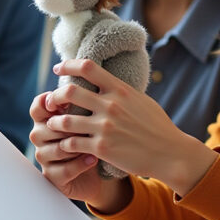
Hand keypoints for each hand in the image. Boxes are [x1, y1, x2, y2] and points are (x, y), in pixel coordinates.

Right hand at [30, 92, 129, 210]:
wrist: (105, 166)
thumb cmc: (98, 134)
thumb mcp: (93, 114)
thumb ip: (86, 97)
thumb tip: (90, 71)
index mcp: (48, 118)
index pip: (37, 106)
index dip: (48, 102)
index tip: (69, 100)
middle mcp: (41, 137)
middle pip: (41, 128)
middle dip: (64, 127)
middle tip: (85, 124)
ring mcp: (45, 157)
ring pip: (51, 150)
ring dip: (72, 146)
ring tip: (92, 142)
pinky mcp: (53, 177)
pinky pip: (61, 170)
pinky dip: (78, 164)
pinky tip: (93, 158)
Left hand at [46, 59, 215, 194]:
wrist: (170, 154)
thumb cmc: (157, 127)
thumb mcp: (141, 101)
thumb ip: (121, 92)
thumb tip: (107, 82)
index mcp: (120, 90)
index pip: (87, 67)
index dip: (68, 65)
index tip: (58, 69)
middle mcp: (111, 105)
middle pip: (70, 91)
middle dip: (54, 96)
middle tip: (49, 102)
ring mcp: (105, 127)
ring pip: (65, 120)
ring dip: (54, 122)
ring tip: (51, 125)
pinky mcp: (102, 148)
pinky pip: (72, 143)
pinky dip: (65, 144)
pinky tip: (65, 145)